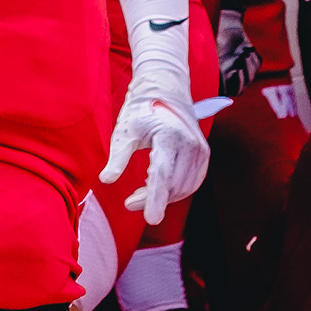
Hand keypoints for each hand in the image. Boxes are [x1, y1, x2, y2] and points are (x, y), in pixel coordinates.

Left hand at [100, 55, 210, 222]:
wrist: (166, 91)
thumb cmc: (141, 110)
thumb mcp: (125, 130)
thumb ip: (117, 157)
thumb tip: (106, 180)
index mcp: (170, 135)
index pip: (163, 174)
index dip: (155, 198)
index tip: (151, 219)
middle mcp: (190, 144)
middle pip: (171, 185)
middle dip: (151, 199)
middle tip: (129, 202)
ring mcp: (201, 151)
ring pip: (182, 188)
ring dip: (162, 197)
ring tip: (139, 194)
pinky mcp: (204, 157)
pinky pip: (190, 184)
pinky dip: (173, 191)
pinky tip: (156, 187)